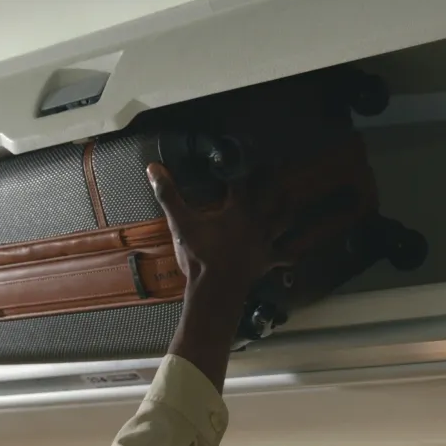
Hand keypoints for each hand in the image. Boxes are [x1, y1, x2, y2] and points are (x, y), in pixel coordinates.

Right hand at [146, 162, 292, 390]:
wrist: (216, 289)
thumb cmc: (200, 254)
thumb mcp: (180, 223)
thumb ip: (168, 195)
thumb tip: (153, 168)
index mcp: (238, 209)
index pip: (241, 181)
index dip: (240, 168)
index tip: (241, 156)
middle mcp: (256, 221)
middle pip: (271, 196)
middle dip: (274, 182)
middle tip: (280, 166)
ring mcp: (264, 242)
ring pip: (283, 221)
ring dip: (287, 211)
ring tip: (291, 201)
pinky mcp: (266, 261)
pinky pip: (283, 256)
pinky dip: (288, 255)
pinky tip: (292, 255)